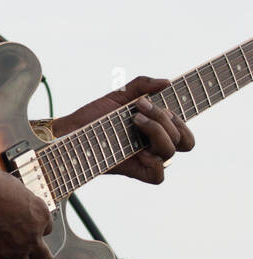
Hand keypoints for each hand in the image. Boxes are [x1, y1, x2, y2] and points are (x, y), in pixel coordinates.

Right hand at [0, 157, 54, 258]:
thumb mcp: (15, 190)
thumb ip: (23, 207)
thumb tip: (18, 213)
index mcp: (40, 214)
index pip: (46, 231)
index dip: (32, 230)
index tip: (21, 228)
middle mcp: (32, 234)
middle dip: (35, 258)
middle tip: (25, 254)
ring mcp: (15, 249)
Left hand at [54, 75, 194, 183]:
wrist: (70, 131)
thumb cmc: (95, 115)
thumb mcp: (119, 94)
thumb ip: (143, 84)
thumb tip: (167, 82)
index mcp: (157, 129)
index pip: (185, 130)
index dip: (187, 118)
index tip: (174, 101)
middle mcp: (154, 145)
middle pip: (184, 140)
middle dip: (167, 119)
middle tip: (141, 106)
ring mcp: (146, 159)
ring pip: (171, 152)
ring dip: (157, 130)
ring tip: (134, 117)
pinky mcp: (133, 171)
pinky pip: (157, 176)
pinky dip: (153, 161)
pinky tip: (138, 148)